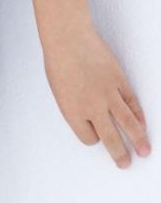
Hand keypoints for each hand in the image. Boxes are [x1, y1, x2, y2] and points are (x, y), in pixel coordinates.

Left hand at [44, 26, 150, 167]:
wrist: (68, 39)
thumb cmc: (58, 61)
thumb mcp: (58, 90)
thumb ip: (74, 105)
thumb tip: (88, 116)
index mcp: (72, 112)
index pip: (88, 137)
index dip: (92, 138)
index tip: (94, 136)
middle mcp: (92, 107)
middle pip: (110, 138)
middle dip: (119, 153)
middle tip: (124, 163)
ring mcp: (109, 95)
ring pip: (128, 125)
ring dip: (138, 140)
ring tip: (145, 152)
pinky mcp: (120, 82)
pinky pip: (133, 105)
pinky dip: (140, 117)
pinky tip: (143, 126)